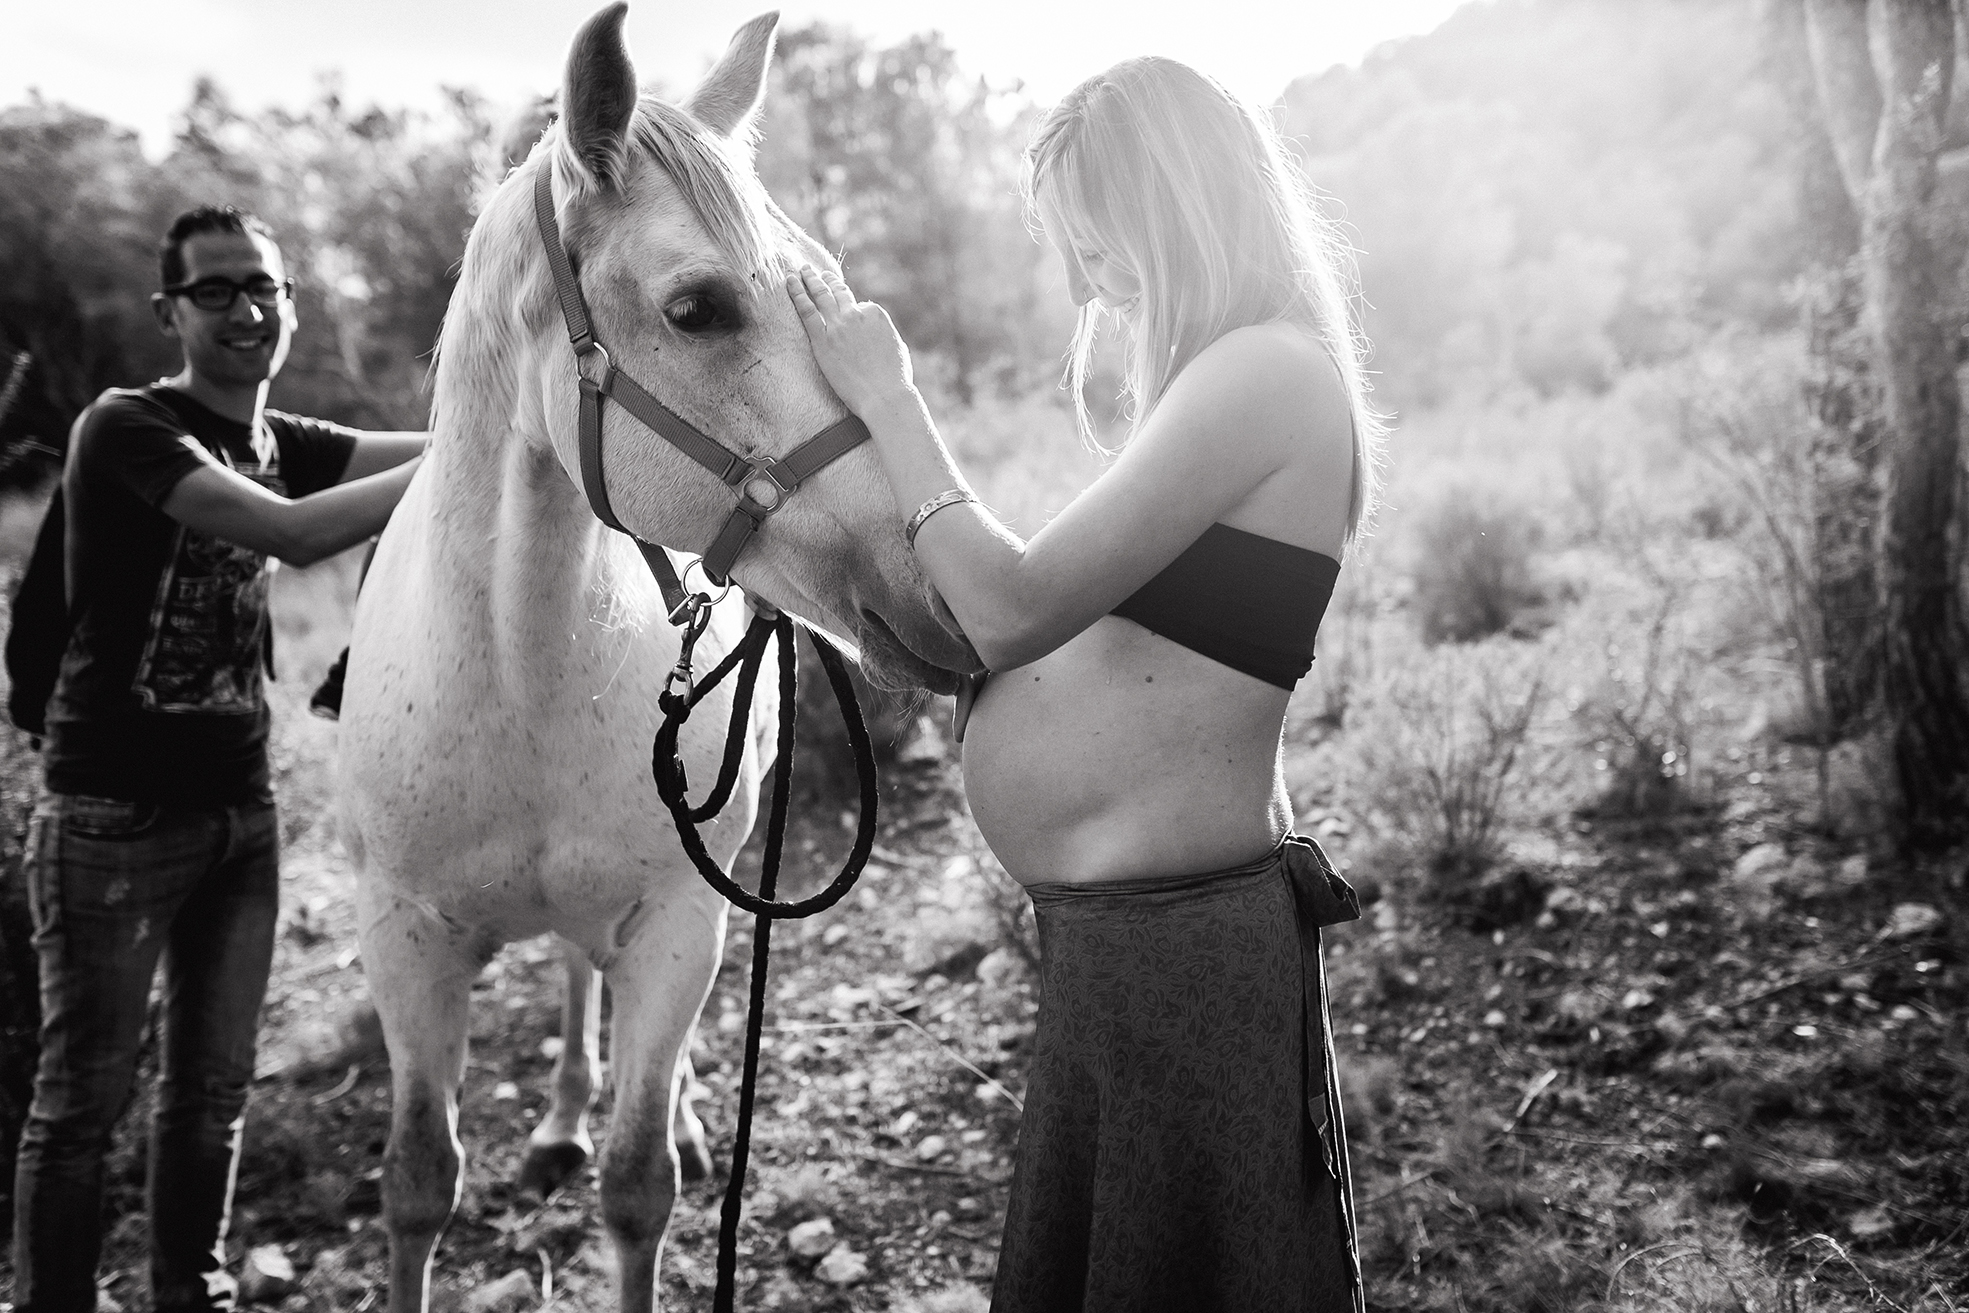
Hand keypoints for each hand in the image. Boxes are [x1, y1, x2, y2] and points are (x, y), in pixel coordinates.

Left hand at [786, 266, 915, 419]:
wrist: (884, 395)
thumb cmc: (895, 378)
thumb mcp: (896, 346)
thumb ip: (882, 332)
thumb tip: (874, 330)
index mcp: (876, 313)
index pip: (859, 305)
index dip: (851, 307)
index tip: (843, 305)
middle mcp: (856, 314)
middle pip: (837, 292)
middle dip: (826, 279)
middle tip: (816, 271)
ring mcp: (838, 325)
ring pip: (820, 294)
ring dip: (809, 279)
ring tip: (801, 270)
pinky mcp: (822, 340)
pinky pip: (806, 311)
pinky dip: (797, 294)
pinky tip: (789, 283)